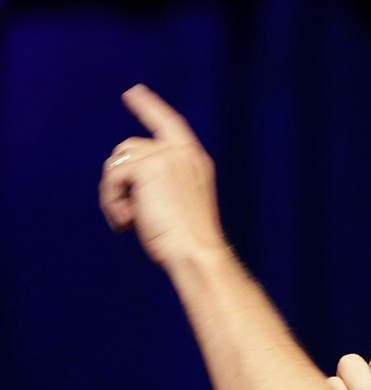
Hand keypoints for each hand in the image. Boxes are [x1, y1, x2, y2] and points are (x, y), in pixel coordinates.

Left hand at [99, 84, 225, 266]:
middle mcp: (182, 153)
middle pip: (130, 146)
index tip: (133, 93)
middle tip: (123, 213)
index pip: (170, 123)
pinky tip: (125, 221)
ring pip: (117, 161)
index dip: (149, 106)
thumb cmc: (189, 243)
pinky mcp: (148, 167)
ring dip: (113, 193)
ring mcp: (166, 157)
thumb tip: (122, 178)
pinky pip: (113, 176)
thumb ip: (158, 183)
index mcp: (196, 162)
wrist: (197, 252)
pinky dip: (111, 201)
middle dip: (119, 177)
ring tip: (125, 219)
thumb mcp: (179, 205)